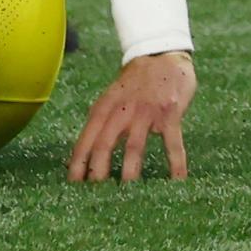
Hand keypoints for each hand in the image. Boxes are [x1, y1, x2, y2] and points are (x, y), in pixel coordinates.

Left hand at [68, 51, 195, 182]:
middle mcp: (122, 109)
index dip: (79, 160)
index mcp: (105, 105)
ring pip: (135, 146)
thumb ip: (103, 120)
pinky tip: (178, 182)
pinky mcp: (169, 113)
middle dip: (99, 169)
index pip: (87, 136)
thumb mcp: (112, 97)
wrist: (162, 55)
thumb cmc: (135, 83)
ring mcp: (146, 111)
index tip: (72, 183)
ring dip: (131, 171)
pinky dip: (176, 163)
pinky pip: (173, 143)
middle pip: (105, 142)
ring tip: (128, 195)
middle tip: (96, 195)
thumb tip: (88, 153)